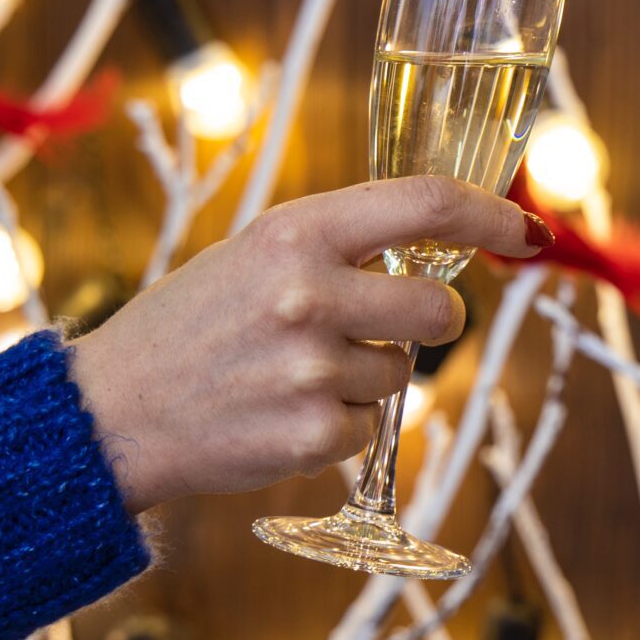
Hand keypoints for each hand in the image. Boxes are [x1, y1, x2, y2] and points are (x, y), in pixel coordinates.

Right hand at [71, 177, 553, 511]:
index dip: (492, 215)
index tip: (528, 230)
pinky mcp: (313, 435)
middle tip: (387, 325)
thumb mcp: (255, 255)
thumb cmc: (189, 326)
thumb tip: (438, 248)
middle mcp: (309, 294)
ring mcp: (313, 369)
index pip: (426, 204)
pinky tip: (278, 413)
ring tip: (292, 373)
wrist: (110, 413)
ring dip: (367, 377)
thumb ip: (339, 246)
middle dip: (430, 320)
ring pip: (403, 374)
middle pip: (440, 307)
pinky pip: (369, 426)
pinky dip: (337, 425)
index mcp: (296, 232)